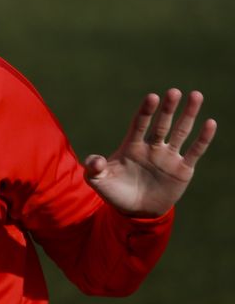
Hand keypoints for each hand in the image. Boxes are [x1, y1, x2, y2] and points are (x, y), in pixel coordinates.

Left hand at [82, 89, 216, 217]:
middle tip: (174, 91)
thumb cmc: (115, 192)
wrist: (135, 212)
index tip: (152, 97)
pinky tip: (210, 123)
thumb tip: (94, 161)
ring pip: (181, 132)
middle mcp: (152, 146)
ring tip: (196, 95)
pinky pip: (194, 151)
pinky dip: (203, 138)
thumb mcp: (99, 181)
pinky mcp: (182, 169)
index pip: (140, 124)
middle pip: (161, 124)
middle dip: (168, 108)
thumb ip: (94, 169)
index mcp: (132, 145)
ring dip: (188, 115)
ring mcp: (168, 156)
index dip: (146, 111)